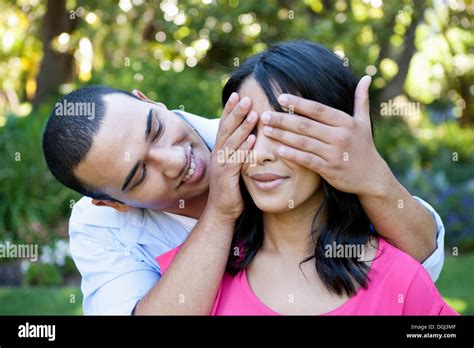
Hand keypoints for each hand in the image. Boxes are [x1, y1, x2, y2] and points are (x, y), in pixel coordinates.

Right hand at [207, 93, 257, 218]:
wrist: (222, 212)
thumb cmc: (231, 188)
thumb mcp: (233, 166)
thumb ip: (238, 151)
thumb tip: (249, 135)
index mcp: (220, 150)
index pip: (224, 126)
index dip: (229, 110)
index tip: (237, 94)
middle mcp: (218, 155)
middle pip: (226, 129)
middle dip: (236, 112)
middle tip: (246, 97)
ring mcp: (220, 166)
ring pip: (232, 142)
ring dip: (243, 126)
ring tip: (253, 112)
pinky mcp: (226, 177)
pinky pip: (236, 160)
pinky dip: (244, 148)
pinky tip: (253, 139)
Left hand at [260, 75, 389, 196]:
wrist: (371, 177)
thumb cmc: (363, 146)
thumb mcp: (364, 122)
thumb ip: (361, 100)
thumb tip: (365, 77)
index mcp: (345, 122)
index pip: (317, 109)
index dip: (298, 103)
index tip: (280, 98)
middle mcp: (340, 136)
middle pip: (306, 125)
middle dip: (283, 120)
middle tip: (265, 115)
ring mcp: (333, 154)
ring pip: (303, 142)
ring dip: (283, 136)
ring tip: (266, 130)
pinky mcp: (329, 170)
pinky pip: (306, 160)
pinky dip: (292, 155)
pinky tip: (278, 150)